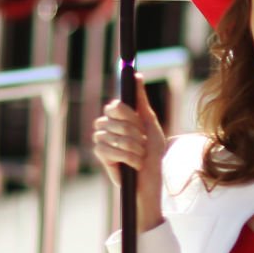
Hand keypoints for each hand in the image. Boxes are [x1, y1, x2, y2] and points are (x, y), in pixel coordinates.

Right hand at [93, 89, 167, 227]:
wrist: (151, 178)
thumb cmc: (152, 151)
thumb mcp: (150, 122)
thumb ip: (141, 99)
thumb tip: (136, 74)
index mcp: (118, 116)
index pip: (115, 106)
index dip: (129, 116)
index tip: (140, 125)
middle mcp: (107, 125)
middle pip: (114, 121)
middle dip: (134, 134)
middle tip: (143, 144)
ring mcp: (102, 140)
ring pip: (114, 137)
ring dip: (134, 148)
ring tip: (141, 155)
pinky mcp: (101, 155)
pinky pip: (110, 150)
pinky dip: (128, 158)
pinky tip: (134, 164)